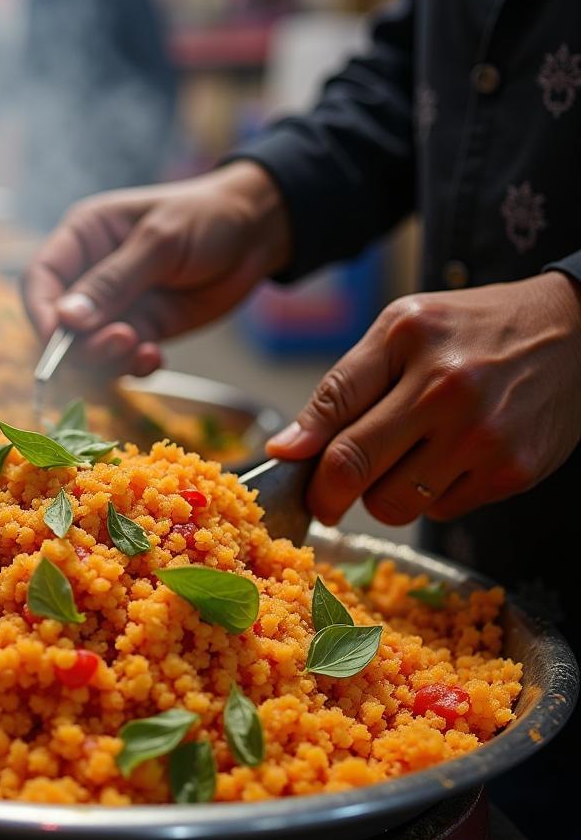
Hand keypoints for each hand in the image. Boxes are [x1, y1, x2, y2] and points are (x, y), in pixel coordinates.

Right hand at [22, 161, 291, 375]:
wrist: (257, 233)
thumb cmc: (205, 217)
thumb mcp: (159, 241)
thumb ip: (113, 281)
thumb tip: (67, 320)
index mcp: (83, 238)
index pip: (41, 280)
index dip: (41, 312)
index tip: (57, 339)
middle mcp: (90, 275)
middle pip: (61, 324)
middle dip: (83, 345)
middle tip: (122, 342)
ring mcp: (116, 306)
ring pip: (90, 350)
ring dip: (110, 361)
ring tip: (144, 352)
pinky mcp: (142, 330)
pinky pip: (123, 361)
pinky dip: (135, 367)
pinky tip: (157, 359)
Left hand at [266, 273, 580, 525]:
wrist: (572, 332)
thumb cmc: (469, 330)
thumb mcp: (400, 331)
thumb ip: (341, 387)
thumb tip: (287, 449)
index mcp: (408, 339)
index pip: (332, 408)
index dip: (301, 453)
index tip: (289, 469)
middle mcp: (446, 388)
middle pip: (354, 467)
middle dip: (326, 493)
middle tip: (326, 496)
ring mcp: (483, 435)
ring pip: (393, 503)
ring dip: (380, 496)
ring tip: (397, 464)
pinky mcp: (513, 471)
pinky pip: (440, 509)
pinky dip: (429, 496)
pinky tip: (446, 460)